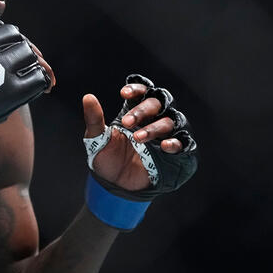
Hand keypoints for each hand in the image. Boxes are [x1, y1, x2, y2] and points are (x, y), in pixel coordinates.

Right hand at [0, 14, 50, 171]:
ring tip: (20, 70)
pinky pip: (37, 76)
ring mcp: (0, 68)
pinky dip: (37, 78)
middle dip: (15, 45)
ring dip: (28, 60)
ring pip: (29, 53)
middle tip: (12, 58)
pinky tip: (29, 83)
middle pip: (15, 35)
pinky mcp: (13, 90)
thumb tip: (5, 29)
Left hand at [82, 74, 196, 194]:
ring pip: (170, 121)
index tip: (124, 94)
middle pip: (157, 102)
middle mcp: (152, 119)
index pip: (142, 91)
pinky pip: (184, 142)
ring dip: (154, 127)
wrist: (114, 183)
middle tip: (126, 123)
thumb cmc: (107, 156)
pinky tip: (164, 146)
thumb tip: (88, 97)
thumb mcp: (97, 138)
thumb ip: (94, 118)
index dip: (137, 89)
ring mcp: (164, 135)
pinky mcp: (174, 152)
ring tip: (137, 138)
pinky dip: (176, 143)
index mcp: (134, 111)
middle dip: (142, 110)